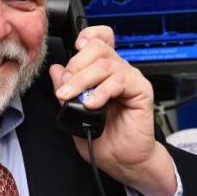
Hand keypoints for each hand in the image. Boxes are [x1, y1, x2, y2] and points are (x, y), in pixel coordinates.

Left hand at [49, 26, 176, 195]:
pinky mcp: (141, 91)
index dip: (89, 35)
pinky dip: (101, 91)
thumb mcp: (74, 112)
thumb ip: (66, 90)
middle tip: (65, 90)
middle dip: (75, 67)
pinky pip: (119, 81)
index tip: (75, 46)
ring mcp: (130, 79)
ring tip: (72, 99)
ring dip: (82, 81)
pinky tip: (91, 104)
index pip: (100, 38)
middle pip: (97, 48)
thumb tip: (56, 70)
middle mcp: (118, 71)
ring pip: (105, 64)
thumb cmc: (104, 138)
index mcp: (104, 71)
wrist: (123, 160)